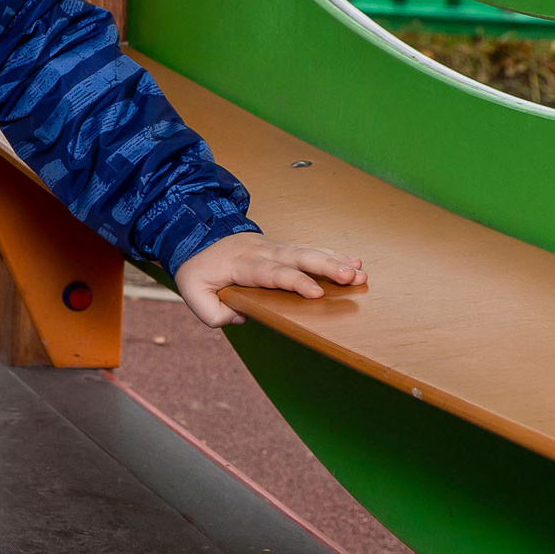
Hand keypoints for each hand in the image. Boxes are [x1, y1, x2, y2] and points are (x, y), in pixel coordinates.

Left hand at [173, 232, 366, 327]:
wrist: (196, 235)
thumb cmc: (198, 268)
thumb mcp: (192, 293)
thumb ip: (213, 313)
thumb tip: (241, 318)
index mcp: (242, 264)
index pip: (272, 273)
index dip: (295, 282)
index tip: (316, 293)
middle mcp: (263, 252)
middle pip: (298, 257)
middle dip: (326, 267)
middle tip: (352, 277)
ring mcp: (276, 247)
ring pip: (308, 251)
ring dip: (336, 261)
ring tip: (362, 273)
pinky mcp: (284, 249)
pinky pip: (310, 250)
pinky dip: (333, 254)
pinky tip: (355, 262)